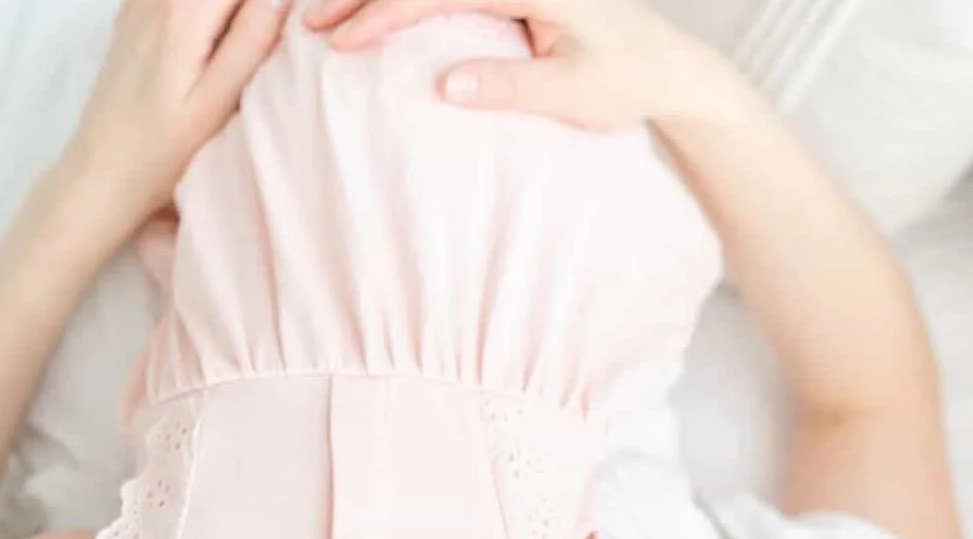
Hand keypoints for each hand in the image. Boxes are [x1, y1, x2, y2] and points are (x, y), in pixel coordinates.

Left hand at [65, 0, 290, 240]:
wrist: (100, 173)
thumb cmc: (160, 153)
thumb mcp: (215, 105)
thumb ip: (251, 41)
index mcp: (185, 11)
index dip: (269, 7)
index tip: (276, 37)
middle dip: (247, 10)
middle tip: (254, 51)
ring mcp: (140, 3)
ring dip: (225, 12)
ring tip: (232, 53)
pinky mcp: (131, 16)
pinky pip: (176, 0)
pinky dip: (198, 13)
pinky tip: (205, 42)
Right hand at [307, 0, 716, 131]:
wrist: (663, 62)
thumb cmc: (624, 81)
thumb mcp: (574, 95)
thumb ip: (511, 87)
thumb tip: (445, 84)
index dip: (384, 13)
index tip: (340, 41)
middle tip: (308, 22)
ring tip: (323, 12)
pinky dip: (406, 0)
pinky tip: (370, 12)